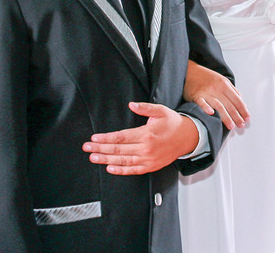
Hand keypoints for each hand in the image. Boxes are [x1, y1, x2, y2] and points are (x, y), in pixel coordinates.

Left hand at [83, 102, 198, 174]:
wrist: (187, 138)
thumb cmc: (173, 123)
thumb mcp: (160, 111)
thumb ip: (145, 108)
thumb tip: (131, 104)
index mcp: (147, 134)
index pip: (121, 137)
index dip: (106, 138)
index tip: (94, 138)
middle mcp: (146, 149)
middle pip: (119, 150)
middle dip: (100, 149)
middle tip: (87, 148)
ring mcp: (148, 159)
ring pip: (123, 161)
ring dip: (106, 160)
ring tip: (94, 158)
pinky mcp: (150, 167)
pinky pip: (133, 170)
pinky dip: (120, 170)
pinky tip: (109, 168)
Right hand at [183, 61, 247, 129]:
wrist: (189, 71)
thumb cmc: (206, 77)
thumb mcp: (222, 79)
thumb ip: (232, 90)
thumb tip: (241, 100)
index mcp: (224, 84)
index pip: (237, 99)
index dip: (243, 109)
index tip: (247, 117)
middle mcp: (216, 88)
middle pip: (229, 104)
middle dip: (237, 116)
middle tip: (241, 125)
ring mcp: (206, 92)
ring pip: (219, 105)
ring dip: (226, 117)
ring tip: (231, 126)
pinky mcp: (196, 95)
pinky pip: (202, 102)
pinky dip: (206, 108)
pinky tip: (211, 114)